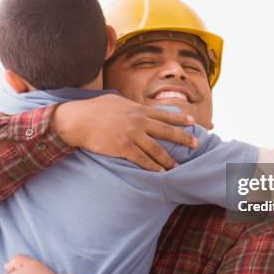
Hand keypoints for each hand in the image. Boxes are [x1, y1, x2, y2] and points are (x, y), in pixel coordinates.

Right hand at [51, 94, 197, 171]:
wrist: (78, 120)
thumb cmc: (94, 109)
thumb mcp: (117, 101)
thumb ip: (131, 106)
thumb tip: (140, 109)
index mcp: (137, 109)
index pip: (164, 114)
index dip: (179, 119)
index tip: (192, 122)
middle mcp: (138, 121)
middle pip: (166, 130)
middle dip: (183, 137)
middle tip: (195, 143)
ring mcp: (131, 134)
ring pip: (156, 148)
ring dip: (168, 158)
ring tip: (176, 165)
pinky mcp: (123, 147)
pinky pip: (141, 159)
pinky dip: (152, 166)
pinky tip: (160, 171)